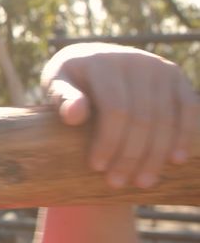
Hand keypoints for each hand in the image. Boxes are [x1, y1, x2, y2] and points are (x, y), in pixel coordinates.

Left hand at [42, 43, 198, 188]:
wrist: (91, 59)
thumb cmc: (70, 81)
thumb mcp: (56, 86)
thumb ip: (62, 98)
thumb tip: (75, 114)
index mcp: (100, 61)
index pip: (114, 109)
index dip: (109, 141)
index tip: (98, 168)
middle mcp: (133, 60)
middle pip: (141, 117)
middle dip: (131, 155)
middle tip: (118, 182)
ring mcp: (157, 66)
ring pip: (165, 118)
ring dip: (155, 154)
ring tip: (142, 181)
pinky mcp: (174, 74)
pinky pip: (188, 108)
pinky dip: (183, 135)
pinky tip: (175, 160)